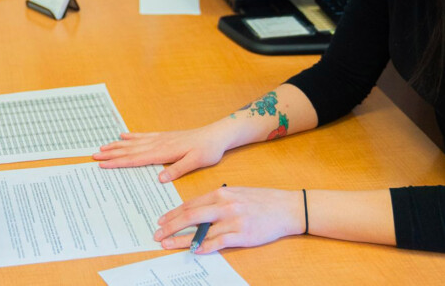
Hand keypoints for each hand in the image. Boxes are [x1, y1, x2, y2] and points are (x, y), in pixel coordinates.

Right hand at [92, 123, 236, 182]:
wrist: (216, 135)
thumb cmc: (208, 149)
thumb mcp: (197, 162)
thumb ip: (178, 169)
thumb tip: (160, 178)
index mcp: (164, 152)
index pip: (136, 159)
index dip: (118, 162)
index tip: (104, 164)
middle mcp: (159, 143)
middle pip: (130, 150)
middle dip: (111, 153)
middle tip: (94, 156)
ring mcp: (160, 139)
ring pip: (134, 143)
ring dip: (117, 145)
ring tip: (102, 147)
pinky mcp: (164, 137)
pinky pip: (143, 136)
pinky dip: (131, 137)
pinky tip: (123, 136)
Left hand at [154, 186, 304, 252]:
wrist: (286, 208)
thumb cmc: (261, 200)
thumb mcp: (236, 193)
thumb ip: (216, 201)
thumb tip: (196, 210)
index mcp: (221, 193)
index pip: (190, 204)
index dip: (173, 214)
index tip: (161, 221)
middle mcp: (224, 205)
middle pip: (190, 216)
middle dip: (170, 226)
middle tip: (157, 234)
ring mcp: (233, 220)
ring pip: (201, 231)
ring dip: (182, 239)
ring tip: (168, 245)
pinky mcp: (243, 234)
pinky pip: (219, 242)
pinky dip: (204, 247)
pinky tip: (194, 251)